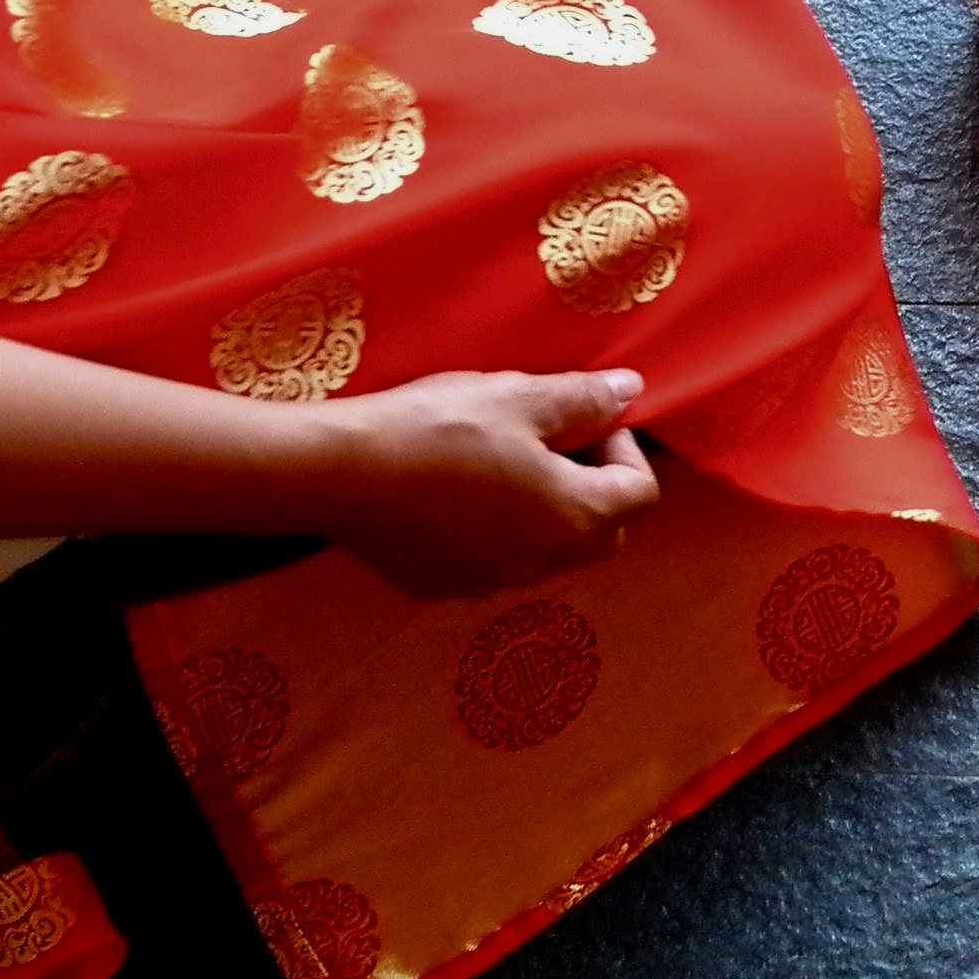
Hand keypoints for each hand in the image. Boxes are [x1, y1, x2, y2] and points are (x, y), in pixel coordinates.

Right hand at [317, 367, 660, 595]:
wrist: (338, 473)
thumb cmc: (437, 427)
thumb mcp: (518, 397)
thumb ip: (583, 401)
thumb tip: (630, 392)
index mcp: (572, 516)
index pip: (640, 493)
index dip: (625, 447)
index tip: (586, 417)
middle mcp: (540, 563)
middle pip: (603, 532)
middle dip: (596, 484)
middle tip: (554, 438)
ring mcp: (490, 582)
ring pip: (548, 551)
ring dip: (547, 511)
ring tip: (502, 460)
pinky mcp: (443, 586)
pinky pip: (493, 562)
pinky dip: (496, 532)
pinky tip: (454, 491)